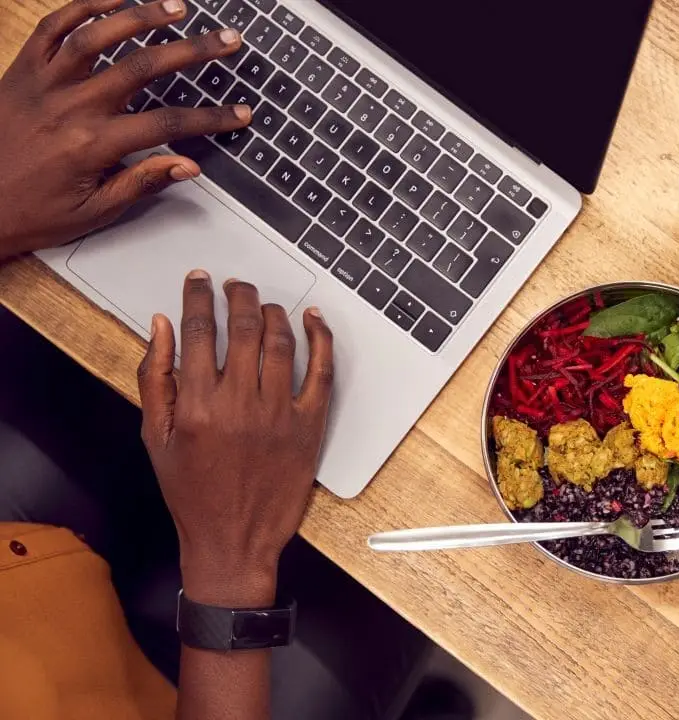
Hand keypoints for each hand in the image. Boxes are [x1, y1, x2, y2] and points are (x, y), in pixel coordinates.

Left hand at [0, 0, 249, 258]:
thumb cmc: (28, 211)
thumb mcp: (93, 211)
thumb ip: (141, 183)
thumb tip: (187, 165)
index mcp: (92, 145)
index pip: (168, 125)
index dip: (211, 118)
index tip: (240, 113)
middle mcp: (70, 106)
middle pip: (143, 67)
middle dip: (193, 51)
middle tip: (226, 41)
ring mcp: (44, 83)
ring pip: (98, 36)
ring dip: (142, 17)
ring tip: (178, 7)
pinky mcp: (22, 70)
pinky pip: (54, 27)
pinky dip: (85, 7)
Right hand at [137, 271, 334, 606]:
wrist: (234, 539)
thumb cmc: (191, 492)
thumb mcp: (157, 437)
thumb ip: (155, 378)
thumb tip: (160, 326)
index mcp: (199, 404)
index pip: (201, 331)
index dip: (199, 297)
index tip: (199, 280)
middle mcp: (241, 403)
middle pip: (245, 328)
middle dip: (239, 296)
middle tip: (235, 285)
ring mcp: (280, 413)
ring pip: (282, 343)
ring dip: (273, 313)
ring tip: (263, 304)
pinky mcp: (309, 425)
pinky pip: (322, 371)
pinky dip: (321, 339)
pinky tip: (314, 320)